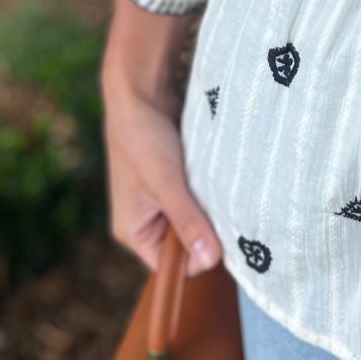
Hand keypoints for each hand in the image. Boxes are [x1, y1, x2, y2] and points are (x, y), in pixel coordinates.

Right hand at [100, 0, 222, 277]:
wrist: (138, 91)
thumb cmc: (144, 138)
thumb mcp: (167, 183)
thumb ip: (188, 222)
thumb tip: (210, 261)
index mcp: (132, 232)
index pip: (173, 267)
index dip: (199, 256)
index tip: (225, 238)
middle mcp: (143, 223)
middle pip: (185, 245)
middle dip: (207, 231)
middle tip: (228, 213)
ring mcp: (157, 203)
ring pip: (194, 221)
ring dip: (209, 210)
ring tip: (219, 192)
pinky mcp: (171, 183)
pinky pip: (195, 200)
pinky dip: (207, 193)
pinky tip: (217, 180)